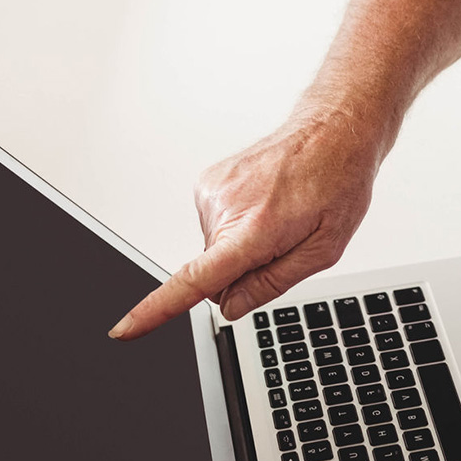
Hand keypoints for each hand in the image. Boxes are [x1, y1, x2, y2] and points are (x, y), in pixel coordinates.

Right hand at [108, 103, 383, 337]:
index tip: (125, 330)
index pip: (194, 280)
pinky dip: (236, 224)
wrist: (332, 130)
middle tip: (284, 239)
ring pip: (214, 249)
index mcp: (253, 228)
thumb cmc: (336, 182)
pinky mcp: (207, 181)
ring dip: (242, 243)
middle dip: (243, 270)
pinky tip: (264, 203)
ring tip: (278, 214)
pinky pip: (215, 225)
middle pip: (213, 272)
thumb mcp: (324, 249)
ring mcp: (211, 190)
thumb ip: (272, 284)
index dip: (155, 310)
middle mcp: (224, 206)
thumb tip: (229, 308)